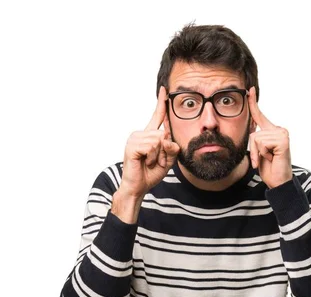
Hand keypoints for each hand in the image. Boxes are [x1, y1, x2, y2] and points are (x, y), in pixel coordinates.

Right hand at [111, 86, 179, 222]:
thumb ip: (172, 149)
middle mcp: (140, 134)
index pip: (157, 116)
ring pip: (158, 140)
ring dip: (158, 156)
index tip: (165, 89)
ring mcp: (134, 139)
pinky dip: (152, 157)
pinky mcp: (131, 146)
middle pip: (162, 133)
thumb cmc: (150, 174)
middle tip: (156, 162)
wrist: (138, 187)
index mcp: (149, 135)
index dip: (161, 103)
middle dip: (164, 151)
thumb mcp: (167, 161)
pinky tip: (144, 163)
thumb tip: (168, 138)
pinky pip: (151, 147)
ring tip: (149, 163)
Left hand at [248, 86, 292, 188]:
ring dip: (258, 153)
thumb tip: (251, 128)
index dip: (253, 103)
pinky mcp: (282, 140)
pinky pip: (262, 143)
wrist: (278, 182)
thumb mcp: (258, 152)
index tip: (249, 89)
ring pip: (256, 138)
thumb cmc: (269, 168)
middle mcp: (279, 130)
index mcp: (272, 131)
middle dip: (253, 150)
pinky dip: (263, 154)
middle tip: (263, 159)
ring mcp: (282, 134)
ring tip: (268, 159)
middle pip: (253, 133)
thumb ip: (255, 140)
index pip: (260, 116)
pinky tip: (272, 158)